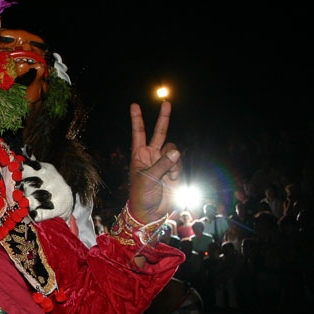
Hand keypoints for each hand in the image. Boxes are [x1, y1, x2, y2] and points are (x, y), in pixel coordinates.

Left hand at [127, 101, 181, 223]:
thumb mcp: (147, 179)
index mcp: (139, 154)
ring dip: (173, 161)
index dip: (137, 119)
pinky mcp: (174, 169)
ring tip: (168, 175)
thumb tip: (176, 151)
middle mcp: (151, 155)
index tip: (134, 105)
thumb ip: (161, 164)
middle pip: (159, 132)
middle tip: (166, 102)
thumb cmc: (141, 195)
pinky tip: (173, 178)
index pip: (138, 133)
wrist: (151, 211)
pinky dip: (177, 169)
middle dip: (163, 118)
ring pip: (173, 149)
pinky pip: (179, 161)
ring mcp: (164, 161)